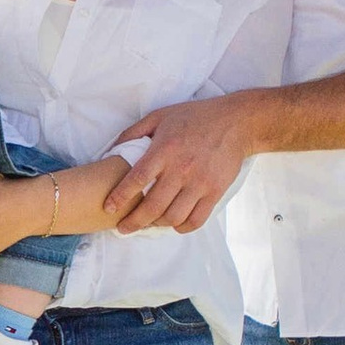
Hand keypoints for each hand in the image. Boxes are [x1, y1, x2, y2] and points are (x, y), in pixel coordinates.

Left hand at [105, 93, 260, 233]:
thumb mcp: (160, 116)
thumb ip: (134, 132)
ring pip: (173, 217)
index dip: (120, 197)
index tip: (108, 208)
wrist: (236, 122)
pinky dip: (182, 227)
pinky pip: (196, 219)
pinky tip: (173, 223)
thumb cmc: (194, 117)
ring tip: (148, 223)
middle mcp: (182, 168)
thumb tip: (111, 151)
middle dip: (133, 221)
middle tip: (123, 228)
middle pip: (153, 205)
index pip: (137, 179)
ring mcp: (200, 182)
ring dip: (156, 225)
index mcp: (165, 149)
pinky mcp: (215, 191)